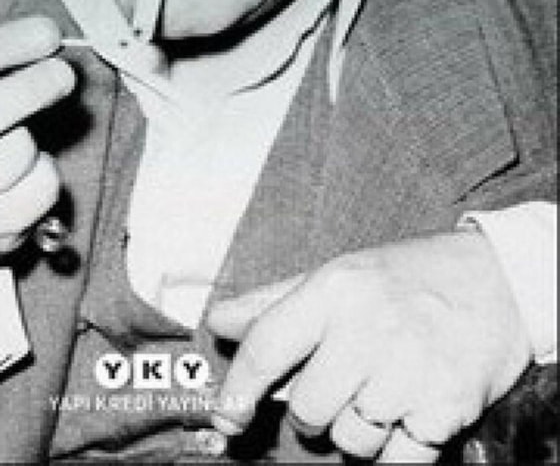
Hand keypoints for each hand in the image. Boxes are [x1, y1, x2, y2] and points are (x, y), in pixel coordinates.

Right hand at [0, 17, 74, 302]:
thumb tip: (48, 43)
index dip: (2, 47)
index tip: (46, 32)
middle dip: (25, 93)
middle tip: (64, 74)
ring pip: (12, 157)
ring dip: (34, 139)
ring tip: (20, 135)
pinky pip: (39, 190)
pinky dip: (47, 172)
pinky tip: (27, 171)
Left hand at [207, 231, 531, 462]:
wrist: (498, 281)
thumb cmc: (410, 278)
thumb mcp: (341, 273)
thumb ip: (276, 301)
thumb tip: (220, 321)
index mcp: (336, 288)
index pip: (268, 345)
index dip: (238, 387)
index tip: (227, 414)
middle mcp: (368, 327)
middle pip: (308, 408)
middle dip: (316, 410)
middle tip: (343, 383)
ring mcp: (408, 370)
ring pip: (350, 439)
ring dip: (360, 429)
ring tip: (385, 388)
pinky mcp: (445, 407)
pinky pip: (397, 461)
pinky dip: (398, 450)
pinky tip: (409, 412)